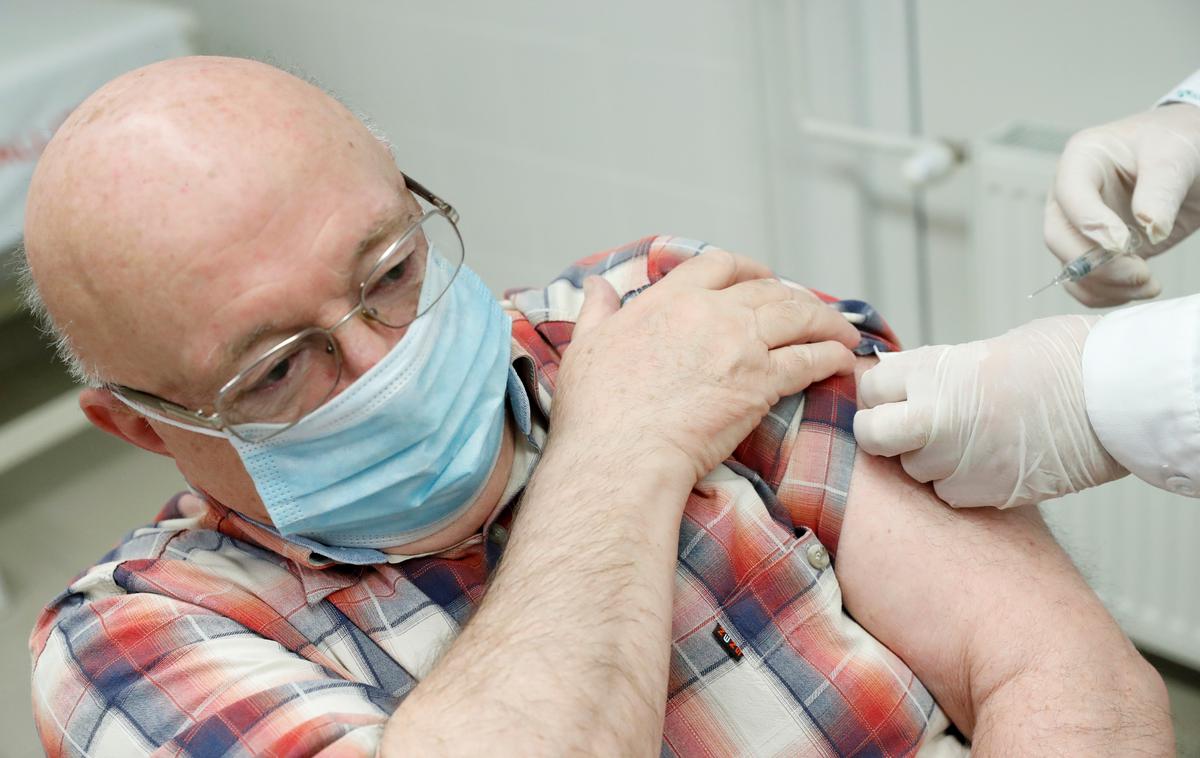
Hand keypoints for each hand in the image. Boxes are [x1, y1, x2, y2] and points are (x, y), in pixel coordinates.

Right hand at [551, 250, 860, 486]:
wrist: (621, 454)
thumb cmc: (597, 410)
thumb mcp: (586, 346)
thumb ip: (595, 310)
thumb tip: (594, 286)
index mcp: (670, 300)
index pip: (718, 265)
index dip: (746, 268)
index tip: (759, 278)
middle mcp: (711, 313)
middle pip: (768, 289)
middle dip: (795, 296)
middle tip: (809, 310)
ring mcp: (741, 347)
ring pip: (798, 318)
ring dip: (826, 321)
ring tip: (842, 332)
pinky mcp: (762, 384)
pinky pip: (810, 360)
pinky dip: (832, 356)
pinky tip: (844, 360)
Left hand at [853, 316, 1126, 507]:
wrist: (1114, 395)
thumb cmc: (1059, 361)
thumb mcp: (980, 353)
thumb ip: (935, 375)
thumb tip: (903, 386)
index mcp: (929, 373)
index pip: (869, 389)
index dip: (881, 393)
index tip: (893, 395)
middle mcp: (930, 418)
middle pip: (874, 436)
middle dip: (882, 434)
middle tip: (906, 427)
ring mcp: (953, 461)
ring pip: (912, 471)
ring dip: (928, 460)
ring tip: (968, 440)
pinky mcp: (981, 493)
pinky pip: (948, 494)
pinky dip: (960, 484)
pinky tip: (989, 462)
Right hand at [1046, 103, 1199, 306]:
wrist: (1191, 155)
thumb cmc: (1176, 141)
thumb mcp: (1173, 154)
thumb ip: (1160, 189)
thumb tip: (1148, 227)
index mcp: (1082, 159)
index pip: (1070, 196)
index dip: (1091, 224)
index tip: (1125, 243)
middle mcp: (1071, 196)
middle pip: (1059, 238)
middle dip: (1096, 264)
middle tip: (1138, 273)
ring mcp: (1080, 226)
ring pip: (1070, 267)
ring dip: (1105, 286)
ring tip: (1148, 284)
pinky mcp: (1097, 250)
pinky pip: (1087, 282)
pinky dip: (1108, 294)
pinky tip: (1140, 288)